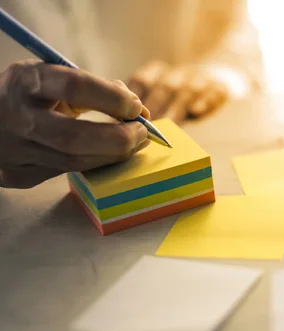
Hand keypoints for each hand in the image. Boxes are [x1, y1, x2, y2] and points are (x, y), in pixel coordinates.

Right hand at [0, 60, 150, 188]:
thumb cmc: (29, 94)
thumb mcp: (50, 76)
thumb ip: (93, 87)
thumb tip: (138, 108)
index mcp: (26, 82)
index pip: (74, 86)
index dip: (112, 98)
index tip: (136, 106)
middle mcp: (16, 117)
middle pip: (75, 137)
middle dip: (118, 138)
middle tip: (143, 133)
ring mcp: (14, 151)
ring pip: (75, 161)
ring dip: (113, 154)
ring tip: (134, 143)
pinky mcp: (18, 175)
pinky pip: (66, 172)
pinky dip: (95, 163)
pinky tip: (110, 155)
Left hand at [127, 61, 230, 123]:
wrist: (217, 82)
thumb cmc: (178, 98)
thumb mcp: (158, 97)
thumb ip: (142, 108)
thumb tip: (122, 127)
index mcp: (158, 72)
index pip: (142, 80)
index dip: (135, 98)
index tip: (128, 116)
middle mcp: (178, 73)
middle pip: (164, 87)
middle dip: (155, 107)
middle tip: (147, 129)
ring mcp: (201, 79)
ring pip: (188, 91)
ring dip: (177, 109)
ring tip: (168, 126)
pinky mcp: (220, 88)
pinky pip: (214, 93)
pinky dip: (205, 102)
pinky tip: (196, 112)